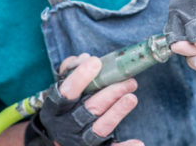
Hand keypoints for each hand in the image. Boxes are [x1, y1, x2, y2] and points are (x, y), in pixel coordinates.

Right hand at [25, 54, 142, 145]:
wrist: (58, 136)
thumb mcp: (62, 86)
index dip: (80, 77)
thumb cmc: (65, 104)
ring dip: (118, 112)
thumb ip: (70, 70)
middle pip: (89, 109)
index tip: (96, 62)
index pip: (66, 92)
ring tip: (132, 98)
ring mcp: (80, 139)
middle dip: (110, 94)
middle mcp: (67, 125)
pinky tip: (139, 142)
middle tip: (129, 81)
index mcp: (56, 108)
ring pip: (100, 128)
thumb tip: (84, 59)